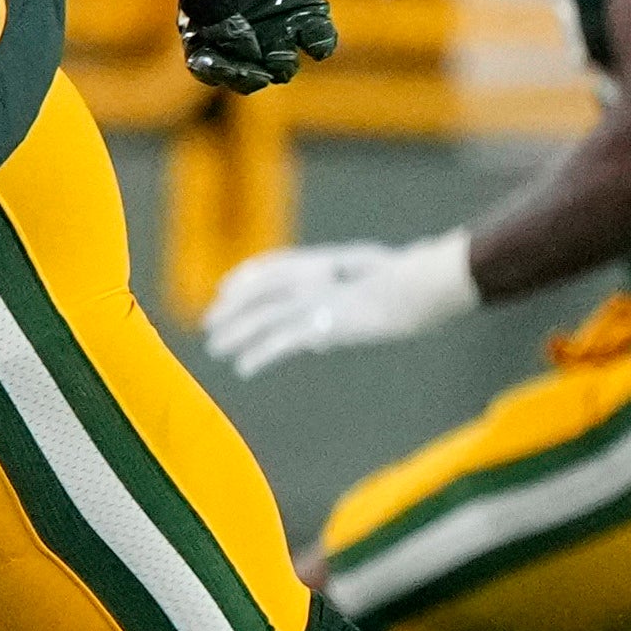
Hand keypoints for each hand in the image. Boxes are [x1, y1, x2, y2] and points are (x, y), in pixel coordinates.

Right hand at [173, 0, 338, 93]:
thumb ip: (216, 20)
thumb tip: (244, 53)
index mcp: (205, 23)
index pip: (210, 64)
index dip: (222, 73)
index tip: (236, 69)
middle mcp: (239, 26)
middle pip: (246, 68)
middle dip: (253, 75)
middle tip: (262, 68)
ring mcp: (272, 15)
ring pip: (280, 58)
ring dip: (283, 65)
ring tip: (284, 58)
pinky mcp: (304, 0)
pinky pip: (315, 33)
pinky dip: (319, 44)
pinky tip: (317, 45)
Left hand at [200, 234, 478, 374]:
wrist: (421, 285)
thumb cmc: (410, 281)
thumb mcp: (374, 278)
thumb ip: (347, 295)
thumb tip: (326, 328)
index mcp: (322, 262)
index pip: (271, 266)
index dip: (244, 278)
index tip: (225, 290)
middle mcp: (310, 278)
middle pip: (257, 294)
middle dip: (230, 310)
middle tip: (209, 325)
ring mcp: (314, 301)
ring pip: (261, 319)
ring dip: (235, 335)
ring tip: (216, 350)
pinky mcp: (322, 325)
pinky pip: (280, 343)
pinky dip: (259, 356)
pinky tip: (244, 368)